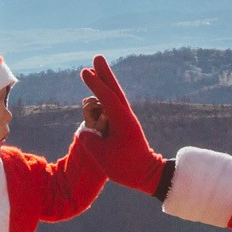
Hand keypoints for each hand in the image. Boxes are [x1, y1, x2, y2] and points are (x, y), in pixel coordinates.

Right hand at [77, 55, 167, 191]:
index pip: (107, 98)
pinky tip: (91, 98)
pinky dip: (102, 98)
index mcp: (123, 121)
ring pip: (112, 97)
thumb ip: (90, 140)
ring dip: (103, 83)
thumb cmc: (126, 167)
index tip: (84, 71)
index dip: (95, 84)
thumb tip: (84, 129)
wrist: (147, 174)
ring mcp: (125, 119)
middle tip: (97, 57)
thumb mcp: (103, 157)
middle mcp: (125, 116)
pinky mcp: (123, 124)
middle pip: (114, 90)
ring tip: (92, 70)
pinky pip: (110, 108)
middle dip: (104, 73)